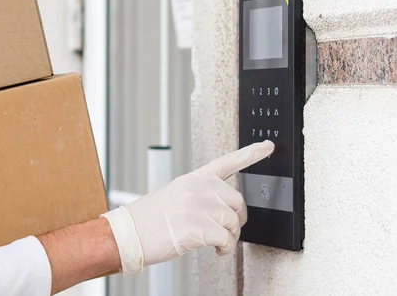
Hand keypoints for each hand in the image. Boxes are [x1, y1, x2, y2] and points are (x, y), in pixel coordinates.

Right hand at [101, 140, 274, 274]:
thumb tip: (223, 210)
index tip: (268, 146)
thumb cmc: (149, 219)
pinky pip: (226, 239)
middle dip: (236, 220)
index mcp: (193, 179)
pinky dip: (225, 249)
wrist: (128, 233)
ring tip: (216, 243)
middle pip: (237, 201)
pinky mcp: (196, 227)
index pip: (227, 162)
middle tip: (224, 231)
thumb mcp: (175, 196)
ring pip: (233, 223)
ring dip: (229, 238)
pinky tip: (216, 250)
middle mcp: (197, 189)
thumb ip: (200, 196)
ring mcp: (196, 206)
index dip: (251, 153)